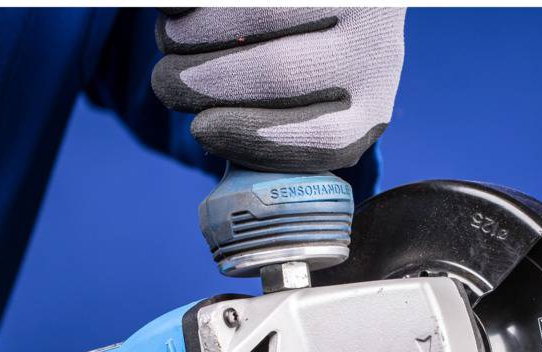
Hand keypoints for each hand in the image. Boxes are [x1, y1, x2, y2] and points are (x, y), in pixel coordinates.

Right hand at [152, 7, 404, 172]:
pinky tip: (176, 10)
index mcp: (371, 105)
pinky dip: (195, 3)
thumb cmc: (311, 53)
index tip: (202, 130)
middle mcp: (374, 49)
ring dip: (195, 36)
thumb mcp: (315, 104)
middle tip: (168, 85)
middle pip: (281, 74)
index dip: (257, 140)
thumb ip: (280, 131)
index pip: (327, 139)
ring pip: (260, 15)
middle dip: (207, 83)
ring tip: (170, 42)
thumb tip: (216, 146)